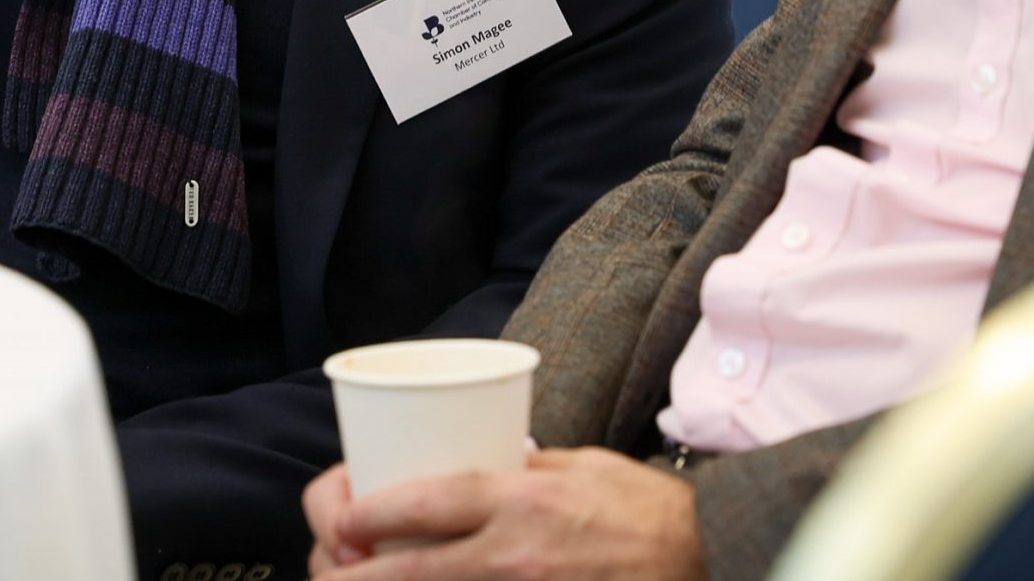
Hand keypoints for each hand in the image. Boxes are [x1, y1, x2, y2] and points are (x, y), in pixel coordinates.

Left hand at [304, 449, 705, 580]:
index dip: (364, 511)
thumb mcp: (576, 465)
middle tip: (329, 569)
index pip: (422, 503)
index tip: (340, 514)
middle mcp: (511, 556)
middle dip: (347, 576)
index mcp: (519, 500)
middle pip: (405, 573)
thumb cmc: (642, 508)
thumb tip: (467, 465)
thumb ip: (518, 469)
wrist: (704, 555)